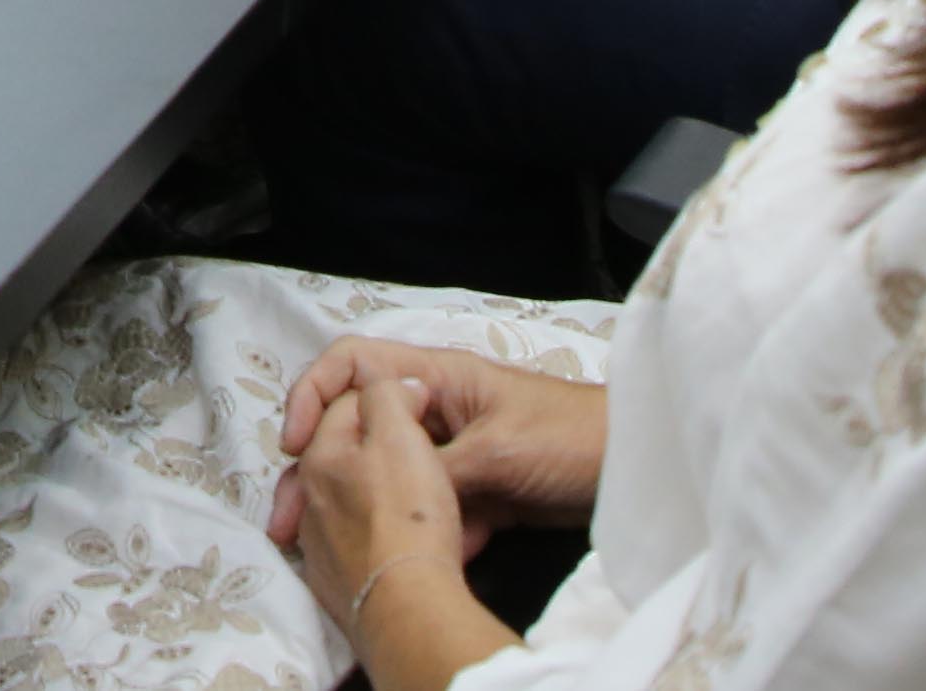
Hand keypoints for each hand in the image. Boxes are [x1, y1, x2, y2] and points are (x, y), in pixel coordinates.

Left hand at [270, 377, 489, 678]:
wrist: (408, 605)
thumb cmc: (408, 515)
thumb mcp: (400, 435)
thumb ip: (388, 395)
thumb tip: (396, 387)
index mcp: (321, 456)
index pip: (345, 405)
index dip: (385, 396)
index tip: (419, 405)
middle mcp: (308, 498)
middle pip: (338, 455)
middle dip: (367, 444)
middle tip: (406, 445)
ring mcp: (317, 544)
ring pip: (339, 502)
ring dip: (365, 493)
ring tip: (399, 497)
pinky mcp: (333, 583)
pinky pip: (347, 545)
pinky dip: (366, 536)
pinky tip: (388, 541)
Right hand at [272, 340, 607, 543]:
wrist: (632, 472)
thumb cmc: (572, 437)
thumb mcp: (496, 450)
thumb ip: (435, 467)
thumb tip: (386, 494)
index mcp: (437, 378)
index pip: (354, 366)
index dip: (314, 394)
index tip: (296, 444)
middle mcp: (436, 411)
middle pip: (361, 430)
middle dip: (324, 472)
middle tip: (293, 518)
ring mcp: (454, 453)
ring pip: (393, 479)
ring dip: (372, 512)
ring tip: (344, 551)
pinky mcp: (476, 492)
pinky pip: (431, 512)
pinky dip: (426, 535)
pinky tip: (430, 559)